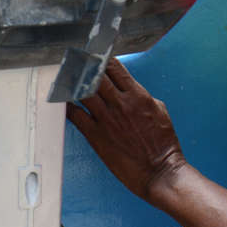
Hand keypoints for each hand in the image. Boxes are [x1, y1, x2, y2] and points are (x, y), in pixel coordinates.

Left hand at [67, 58, 187, 202]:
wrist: (160, 171)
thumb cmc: (163, 144)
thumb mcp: (160, 111)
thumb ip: (141, 97)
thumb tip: (128, 90)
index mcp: (137, 95)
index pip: (114, 67)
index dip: (101, 58)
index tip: (93, 55)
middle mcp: (120, 104)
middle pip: (94, 75)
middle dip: (84, 66)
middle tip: (75, 62)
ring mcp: (106, 119)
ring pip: (82, 92)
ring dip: (73, 83)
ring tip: (66, 78)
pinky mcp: (96, 136)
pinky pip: (75, 116)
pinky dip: (68, 106)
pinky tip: (63, 102)